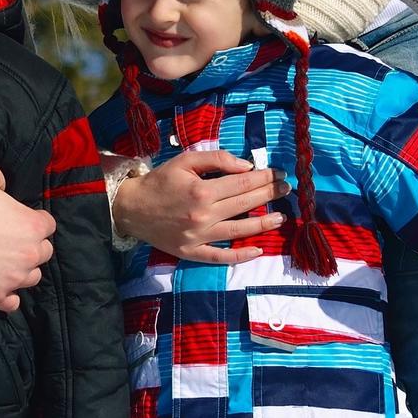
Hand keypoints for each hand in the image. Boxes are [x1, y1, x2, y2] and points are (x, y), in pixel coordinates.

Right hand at [0, 157, 50, 312]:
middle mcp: (30, 254)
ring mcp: (13, 279)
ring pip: (32, 278)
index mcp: (32, 225)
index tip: (19, 218)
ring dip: (23, 269)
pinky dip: (9, 296)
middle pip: (44, 252)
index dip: (34, 219)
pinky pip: (12, 303)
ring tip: (5, 263)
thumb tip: (2, 188)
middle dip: (31, 245)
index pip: (48, 224)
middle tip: (10, 239)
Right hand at [112, 148, 280, 263]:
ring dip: (263, 224)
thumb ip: (216, 159)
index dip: (265, 177)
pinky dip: (239, 256)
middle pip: (245, 205)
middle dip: (269, 194)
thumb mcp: (184, 160)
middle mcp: (203, 215)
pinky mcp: (191, 252)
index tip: (280, 174)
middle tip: (287, 189)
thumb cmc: (159, 181)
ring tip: (280, 217)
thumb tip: (247, 166)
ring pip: (239, 232)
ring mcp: (198, 236)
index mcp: (202, 190)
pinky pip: (220, 257)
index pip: (243, 183)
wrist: (130, 207)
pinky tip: (257, 251)